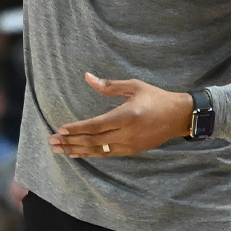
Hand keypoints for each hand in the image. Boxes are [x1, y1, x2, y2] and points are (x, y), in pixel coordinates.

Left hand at [49, 73, 192, 158]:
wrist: (178, 116)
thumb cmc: (155, 97)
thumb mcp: (134, 86)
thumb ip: (109, 85)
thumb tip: (88, 77)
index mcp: (126, 116)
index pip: (96, 126)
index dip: (77, 129)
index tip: (61, 130)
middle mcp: (126, 134)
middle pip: (94, 141)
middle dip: (71, 142)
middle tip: (52, 142)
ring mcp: (129, 145)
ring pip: (99, 151)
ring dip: (78, 150)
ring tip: (60, 150)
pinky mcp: (132, 151)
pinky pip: (107, 154)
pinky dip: (91, 154)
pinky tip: (78, 153)